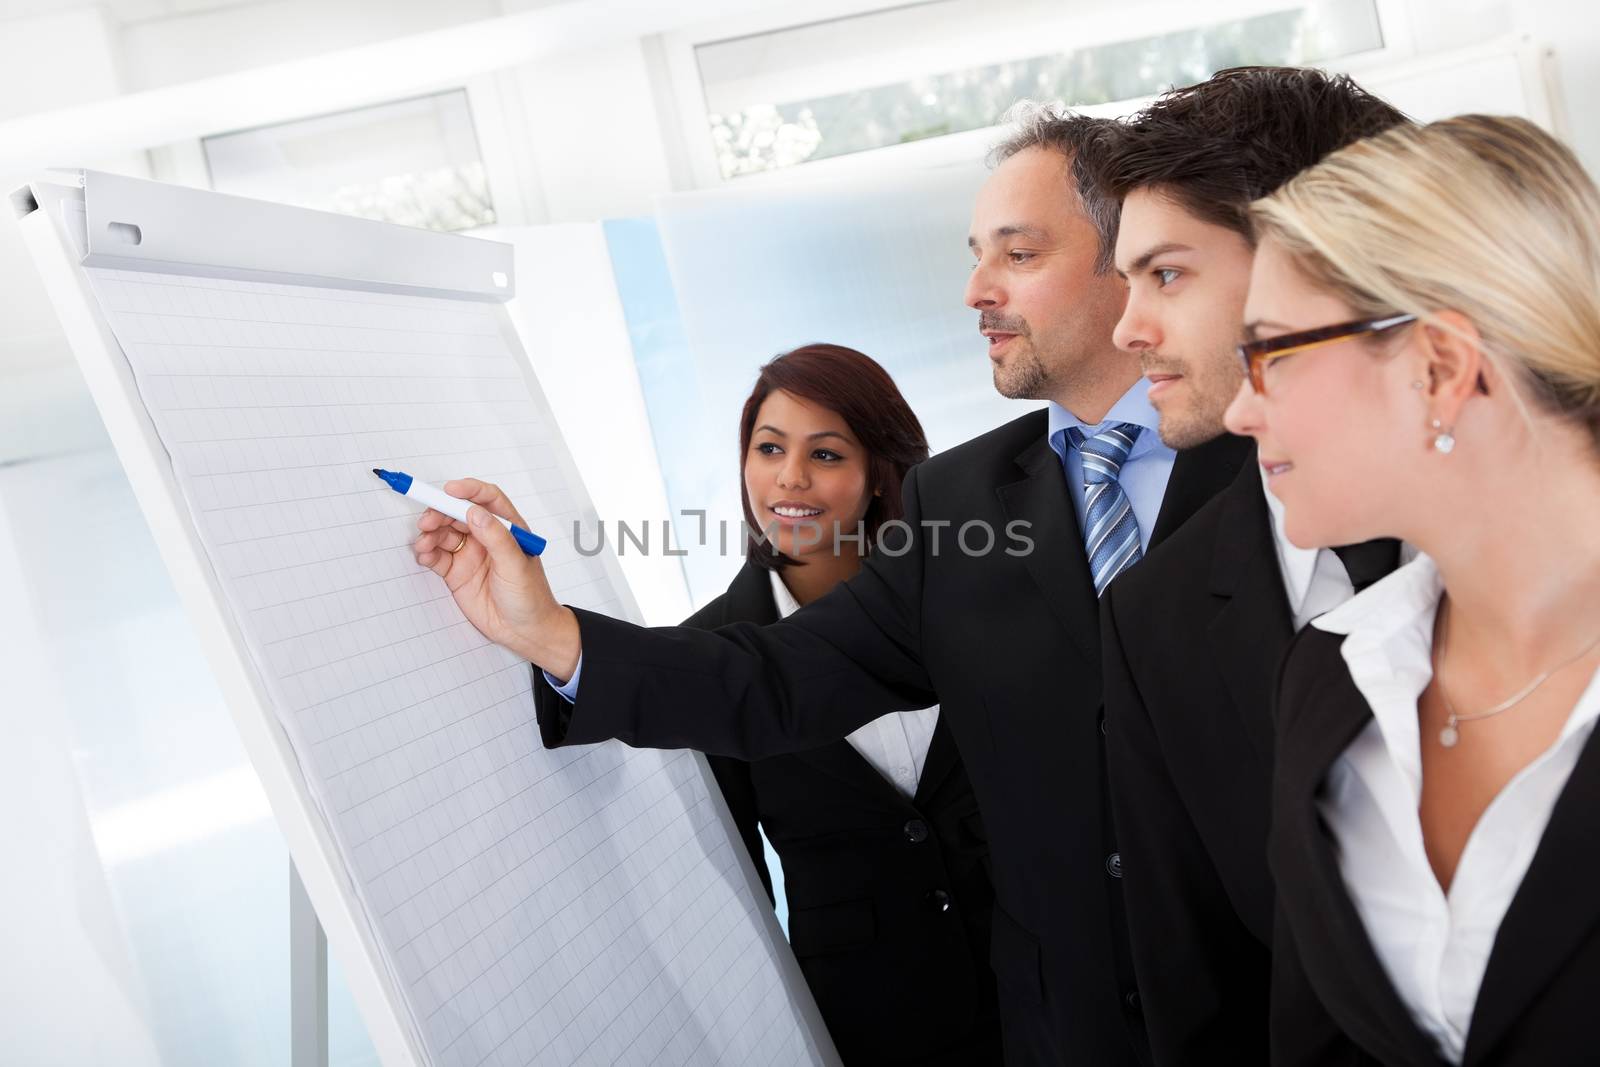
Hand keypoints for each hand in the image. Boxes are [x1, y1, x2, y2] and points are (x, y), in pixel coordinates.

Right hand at [411, 478, 579, 678]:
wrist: (524, 632)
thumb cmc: (530, 597)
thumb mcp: (516, 565)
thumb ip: (496, 538)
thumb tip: (476, 512)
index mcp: (507, 528)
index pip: (487, 499)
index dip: (468, 490)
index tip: (449, 490)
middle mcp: (487, 538)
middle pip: (458, 514)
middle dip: (440, 513)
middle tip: (427, 521)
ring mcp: (470, 554)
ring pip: (444, 533)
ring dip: (430, 533)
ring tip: (423, 543)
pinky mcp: (457, 573)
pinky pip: (437, 556)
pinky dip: (427, 553)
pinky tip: (424, 555)